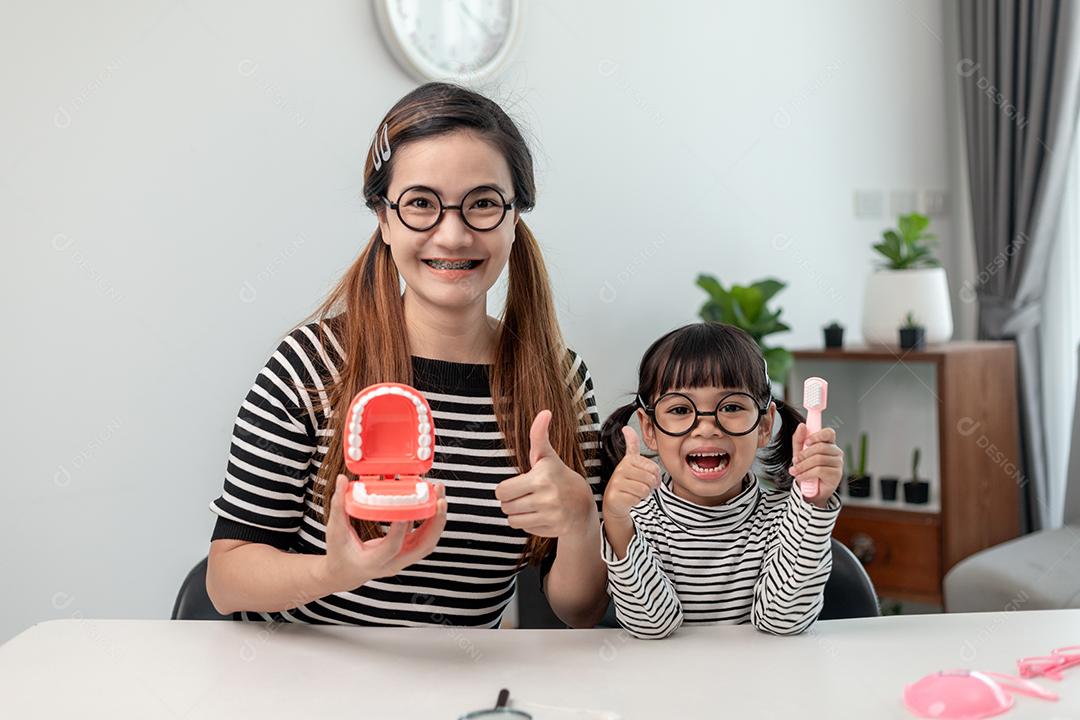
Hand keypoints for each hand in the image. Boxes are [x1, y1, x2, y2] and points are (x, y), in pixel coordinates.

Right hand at [318, 474, 447, 592]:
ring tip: (440, 495)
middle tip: (439, 498)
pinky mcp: (408, 552)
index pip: (392, 547)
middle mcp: (393, 563)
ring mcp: (403, 560)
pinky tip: (434, 502)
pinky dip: (433, 521)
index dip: (401, 529)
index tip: (407, 509)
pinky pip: (426, 538)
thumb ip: (338, 505)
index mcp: (373, 561)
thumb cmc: (339, 552)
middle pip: (422, 547)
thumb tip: (342, 480)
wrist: (345, 573)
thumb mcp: (335, 530)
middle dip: (435, 523)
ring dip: (438, 519)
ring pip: (428, 543)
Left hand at [495, 410, 596, 537]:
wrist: (583, 504)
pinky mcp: (553, 529)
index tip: (519, 484)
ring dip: (518, 513)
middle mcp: (546, 498)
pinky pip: (524, 529)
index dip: (506, 488)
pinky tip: (541, 516)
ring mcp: (551, 515)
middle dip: (511, 501)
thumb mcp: (547, 457)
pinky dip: (529, 524)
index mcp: (540, 478)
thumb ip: (539, 436)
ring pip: (512, 519)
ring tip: (532, 505)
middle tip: (525, 495)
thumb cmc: (559, 477)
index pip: (501, 490)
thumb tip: (544, 412)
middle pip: (505, 506)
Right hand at [602, 426, 660, 520]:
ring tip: (634, 492)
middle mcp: (621, 469)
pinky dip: (636, 500)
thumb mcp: (631, 463)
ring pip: (645, 489)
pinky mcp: (615, 495)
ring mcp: (617, 482)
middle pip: (650, 478)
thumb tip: (626, 428)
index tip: (646, 476)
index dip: (655, 475)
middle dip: (650, 486)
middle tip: (641, 486)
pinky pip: (637, 498)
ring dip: (643, 494)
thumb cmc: (627, 482)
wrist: (615, 502)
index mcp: (628, 460)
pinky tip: (630, 498)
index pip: (653, 468)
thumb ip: (632, 445)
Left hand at [788, 425, 843, 506]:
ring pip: (818, 459)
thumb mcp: (799, 453)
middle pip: (820, 447)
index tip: (806, 442)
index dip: (817, 435)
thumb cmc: (806, 469)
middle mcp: (836, 452)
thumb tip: (802, 425)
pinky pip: (819, 470)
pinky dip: (806, 474)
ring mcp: (838, 463)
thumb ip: (799, 439)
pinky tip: (800, 477)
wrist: (809, 491)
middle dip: (804, 454)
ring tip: (795, 471)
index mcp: (828, 444)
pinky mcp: (837, 475)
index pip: (829, 433)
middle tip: (795, 461)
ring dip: (802, 466)